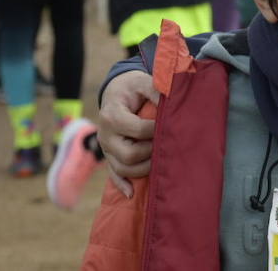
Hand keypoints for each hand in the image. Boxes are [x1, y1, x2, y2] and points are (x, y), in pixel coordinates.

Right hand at [98, 71, 159, 197]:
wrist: (117, 91)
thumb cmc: (133, 87)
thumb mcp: (143, 82)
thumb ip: (156, 91)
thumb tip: (171, 101)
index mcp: (112, 116)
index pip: (137, 130)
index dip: (156, 129)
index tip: (170, 124)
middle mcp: (105, 135)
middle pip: (128, 154)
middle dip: (151, 151)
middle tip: (166, 144)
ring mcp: (106, 149)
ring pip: (123, 168)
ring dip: (144, 168)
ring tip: (161, 160)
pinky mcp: (109, 157)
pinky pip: (114, 175)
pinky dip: (122, 185)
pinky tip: (132, 194)